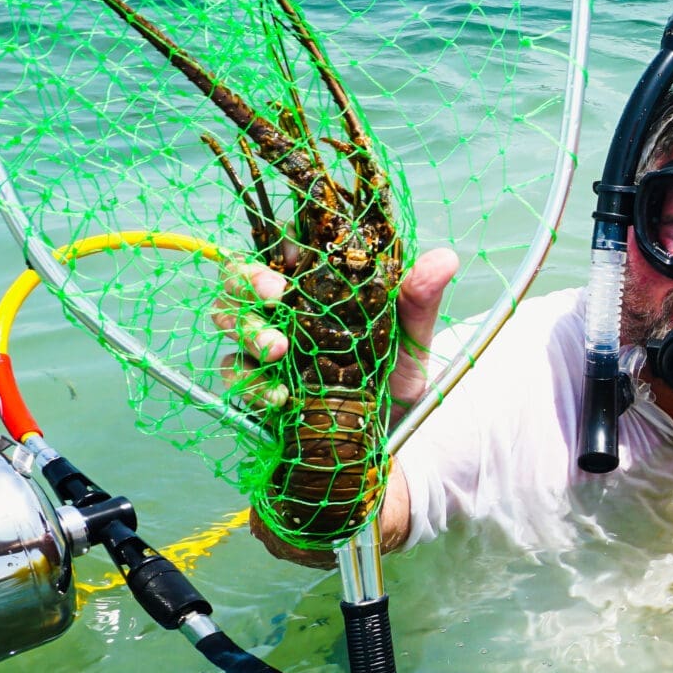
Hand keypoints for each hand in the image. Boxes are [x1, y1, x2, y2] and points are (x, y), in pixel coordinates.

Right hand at [210, 247, 459, 407]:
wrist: (388, 430)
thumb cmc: (394, 370)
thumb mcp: (412, 336)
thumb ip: (419, 299)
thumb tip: (445, 260)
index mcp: (314, 281)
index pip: (283, 244)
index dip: (279, 242)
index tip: (292, 253)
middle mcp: (282, 305)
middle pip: (239, 275)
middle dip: (248, 281)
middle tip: (275, 296)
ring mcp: (262, 340)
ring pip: (228, 318)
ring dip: (246, 330)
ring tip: (278, 349)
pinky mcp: (254, 380)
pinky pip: (234, 374)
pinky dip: (252, 383)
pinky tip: (279, 396)